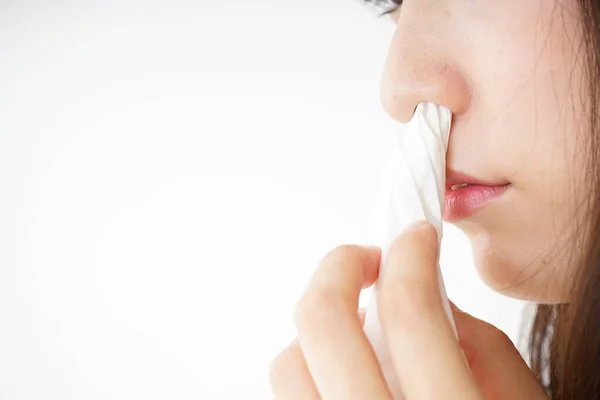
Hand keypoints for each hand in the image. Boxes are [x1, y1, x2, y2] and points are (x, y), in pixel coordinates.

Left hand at [269, 221, 547, 398]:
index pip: (411, 311)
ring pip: (286, 363)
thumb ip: (482, 350)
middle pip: (321, 322)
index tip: (413, 238)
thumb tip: (428, 295)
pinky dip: (309, 374)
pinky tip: (344, 380)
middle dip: (339, 266)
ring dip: (319, 329)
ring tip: (357, 329)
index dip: (410, 255)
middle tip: (364, 259)